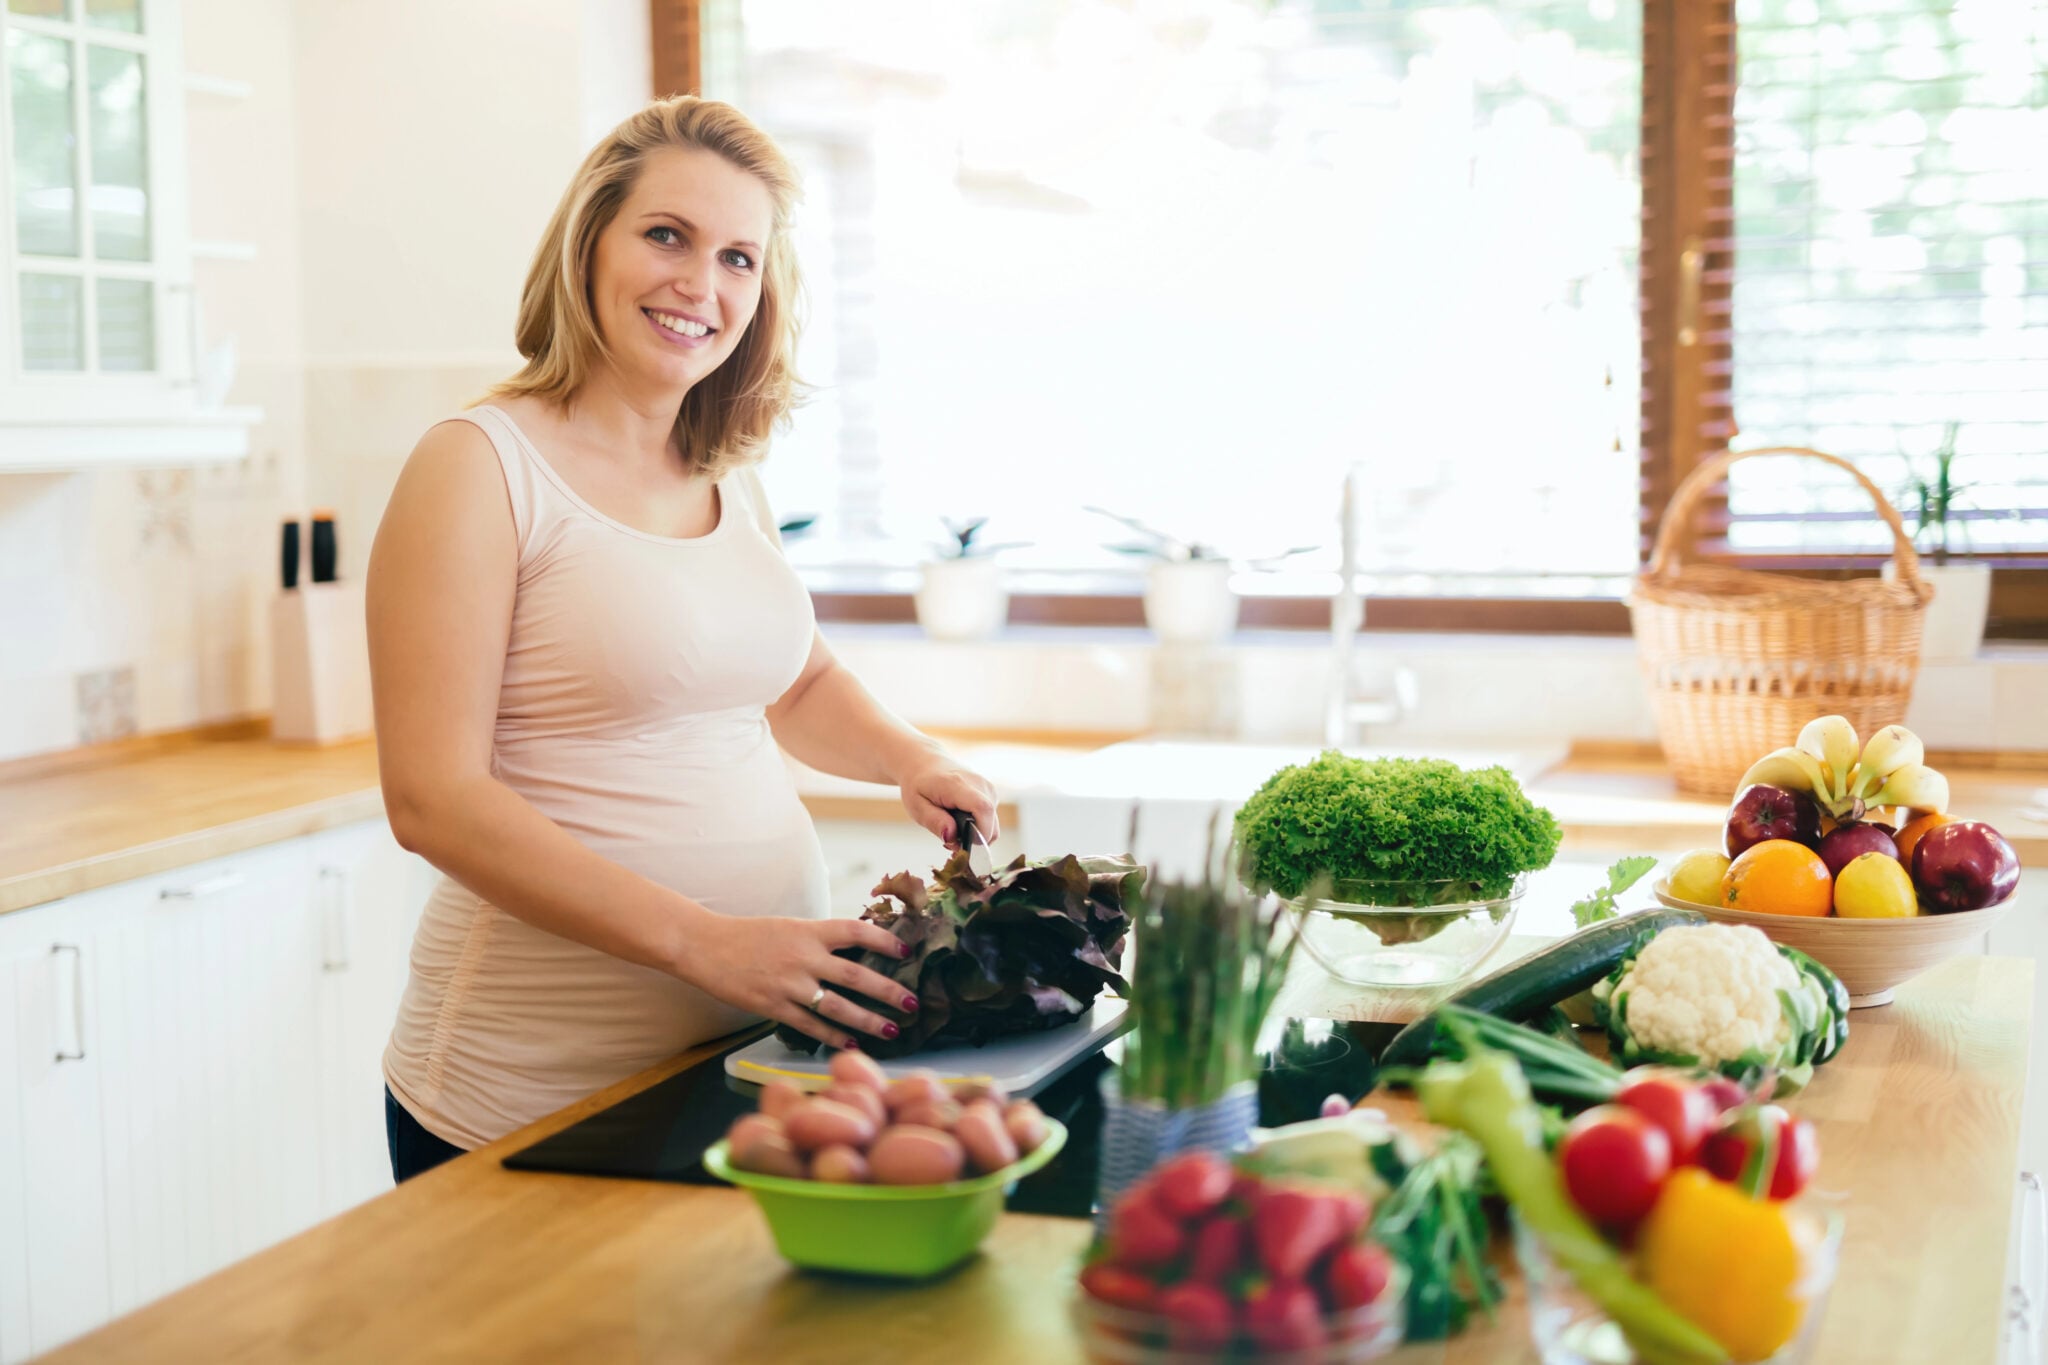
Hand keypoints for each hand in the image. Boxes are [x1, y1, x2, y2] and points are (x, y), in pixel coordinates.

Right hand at [681, 913, 917, 1050]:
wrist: (705, 946)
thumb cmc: (748, 935)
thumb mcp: (789, 927)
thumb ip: (818, 939)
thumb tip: (854, 952)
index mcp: (809, 931)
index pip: (856, 931)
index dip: (885, 939)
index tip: (906, 950)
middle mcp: (803, 957)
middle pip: (857, 975)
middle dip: (889, 990)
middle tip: (913, 1002)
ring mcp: (789, 984)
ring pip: (838, 1007)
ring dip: (868, 1020)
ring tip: (892, 1030)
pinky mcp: (773, 1007)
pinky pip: (810, 1026)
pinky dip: (833, 1037)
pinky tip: (851, 1044)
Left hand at [898, 752, 998, 846]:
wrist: (925, 762)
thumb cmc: (919, 785)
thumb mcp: (917, 806)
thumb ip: (935, 822)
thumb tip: (951, 838)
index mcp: (958, 784)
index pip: (982, 808)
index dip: (980, 833)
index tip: (965, 847)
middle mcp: (979, 783)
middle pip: (991, 821)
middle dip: (975, 840)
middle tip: (951, 841)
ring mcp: (988, 787)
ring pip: (993, 823)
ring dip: (976, 833)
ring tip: (953, 829)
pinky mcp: (991, 792)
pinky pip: (991, 818)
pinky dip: (978, 825)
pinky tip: (960, 821)